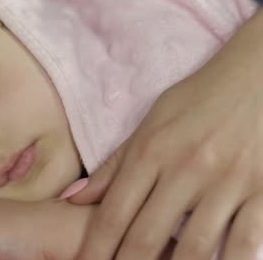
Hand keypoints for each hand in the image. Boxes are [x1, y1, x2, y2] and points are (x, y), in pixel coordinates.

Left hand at [66, 11, 262, 258]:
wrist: (258, 75)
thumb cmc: (198, 100)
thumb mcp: (150, 123)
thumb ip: (114, 164)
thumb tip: (73, 198)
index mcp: (152, 151)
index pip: (114, 213)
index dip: (95, 250)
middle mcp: (186, 169)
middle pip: (147, 237)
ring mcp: (228, 182)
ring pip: (196, 249)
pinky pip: (245, 242)